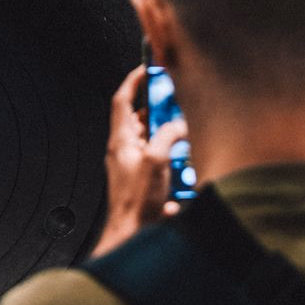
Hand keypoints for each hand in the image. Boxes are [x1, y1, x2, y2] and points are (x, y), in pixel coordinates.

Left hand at [89, 63, 188, 256]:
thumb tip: (179, 125)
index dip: (134, 82)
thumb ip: (168, 136)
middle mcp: (124, 151)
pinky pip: (159, 161)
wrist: (130, 236)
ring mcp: (132, 166)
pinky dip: (171, 159)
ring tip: (184, 134)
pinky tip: (184, 169)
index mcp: (121, 141)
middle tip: (175, 102)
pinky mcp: (143, 181)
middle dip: (158, 109)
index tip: (147, 69)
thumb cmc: (135, 203)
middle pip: (139, 119)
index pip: (122, 101)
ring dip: (168, 134)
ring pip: (151, 139)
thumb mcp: (156, 161)